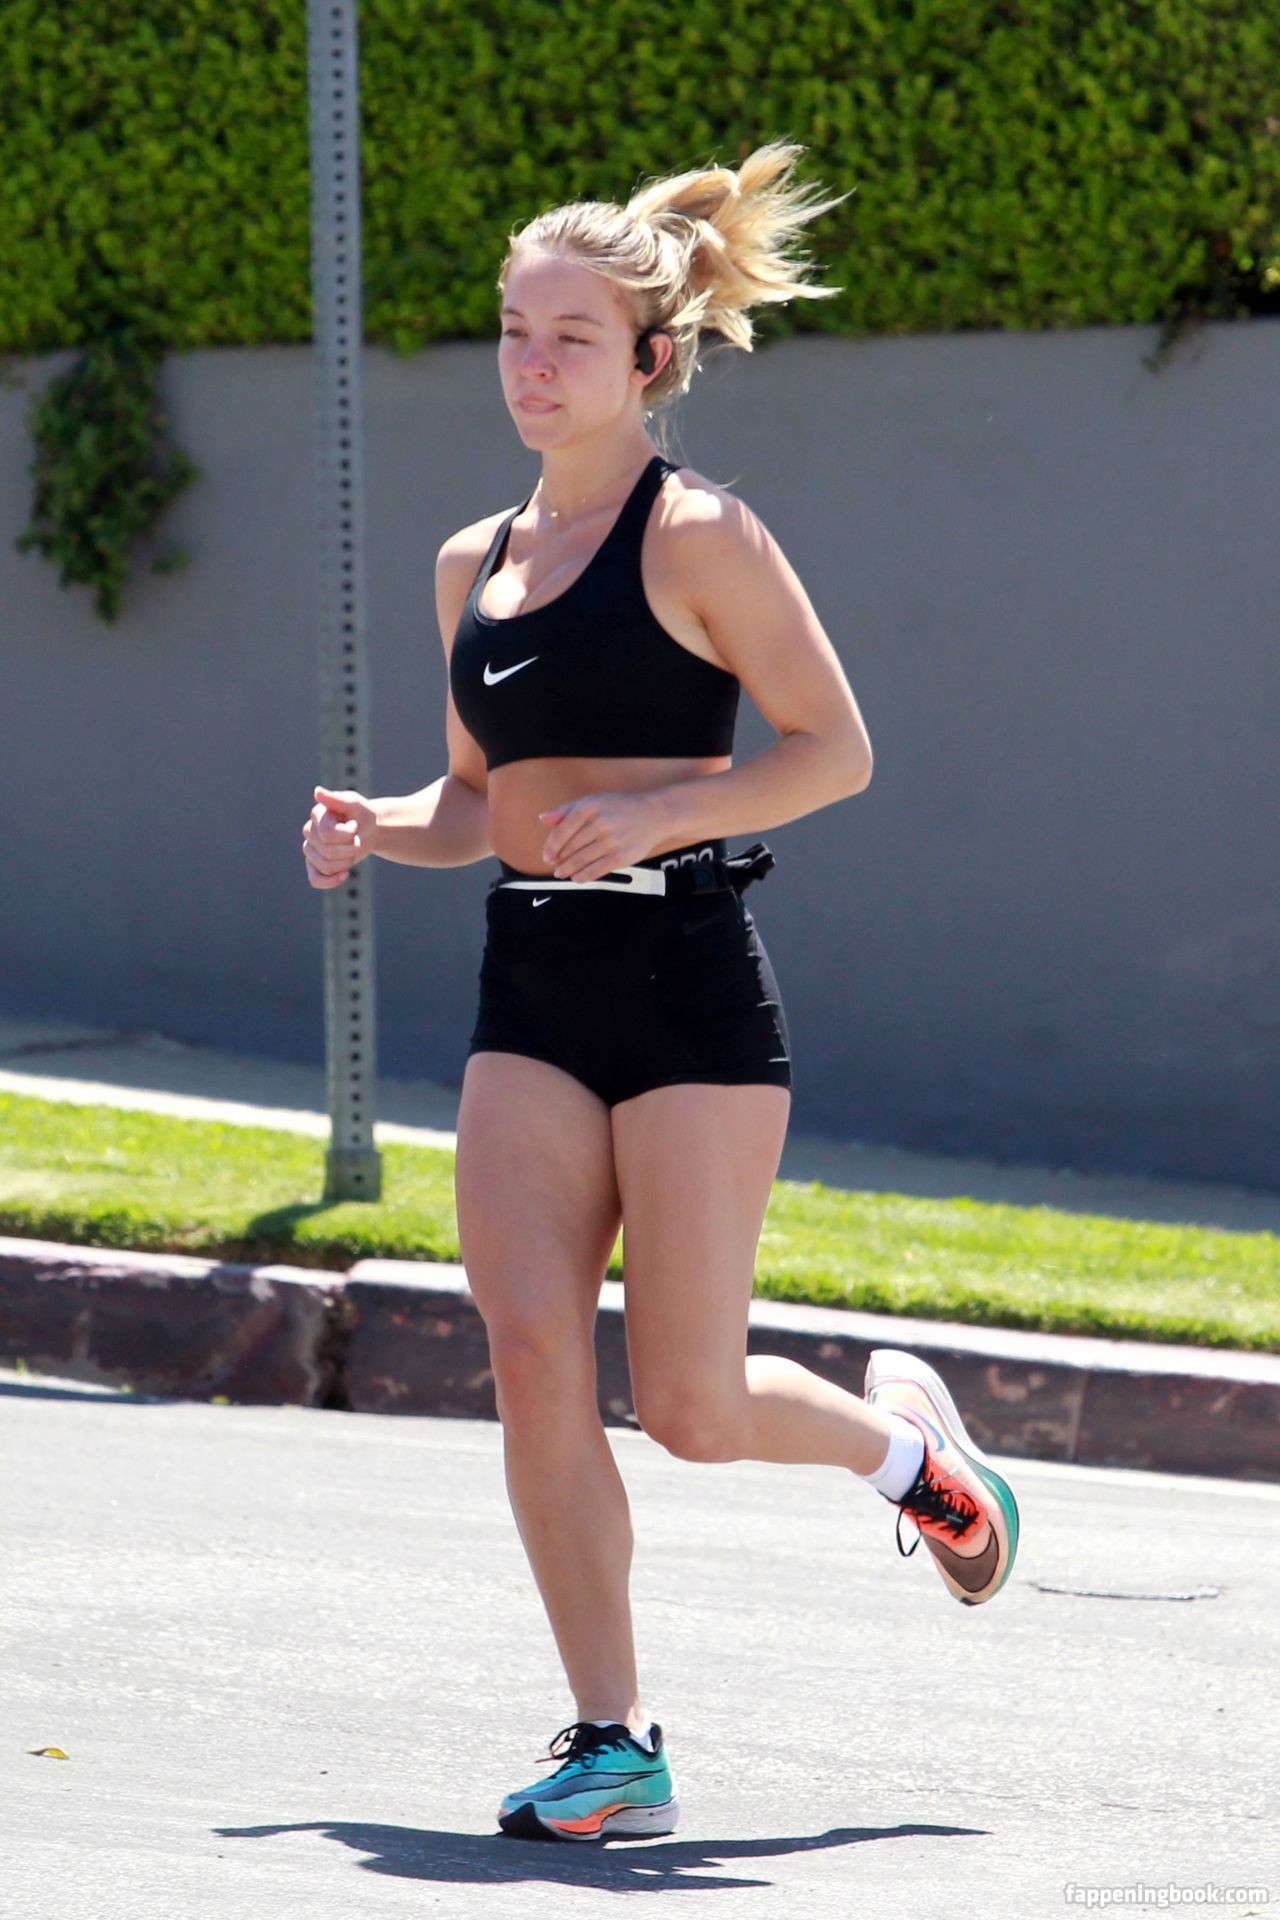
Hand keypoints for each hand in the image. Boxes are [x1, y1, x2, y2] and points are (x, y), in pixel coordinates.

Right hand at [303, 784, 377, 889]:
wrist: (370, 829)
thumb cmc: (362, 814)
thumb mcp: (354, 803)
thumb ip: (336, 799)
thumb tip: (317, 792)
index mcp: (317, 815)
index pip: (327, 834)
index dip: (347, 834)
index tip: (355, 825)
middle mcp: (310, 831)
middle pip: (327, 851)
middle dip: (350, 849)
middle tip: (357, 839)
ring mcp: (311, 849)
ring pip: (324, 866)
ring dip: (346, 862)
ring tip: (353, 851)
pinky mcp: (315, 864)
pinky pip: (315, 880)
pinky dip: (330, 881)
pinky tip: (345, 875)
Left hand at [539, 790, 665, 882]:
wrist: (653, 815)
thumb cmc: (620, 808)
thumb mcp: (593, 801)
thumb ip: (567, 810)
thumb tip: (544, 818)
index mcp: (590, 807)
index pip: (562, 830)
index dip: (551, 846)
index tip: (547, 855)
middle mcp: (601, 823)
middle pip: (571, 847)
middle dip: (559, 859)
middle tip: (555, 865)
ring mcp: (612, 841)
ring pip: (581, 860)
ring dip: (568, 870)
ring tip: (562, 873)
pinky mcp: (621, 856)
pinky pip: (597, 870)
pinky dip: (584, 876)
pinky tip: (577, 878)